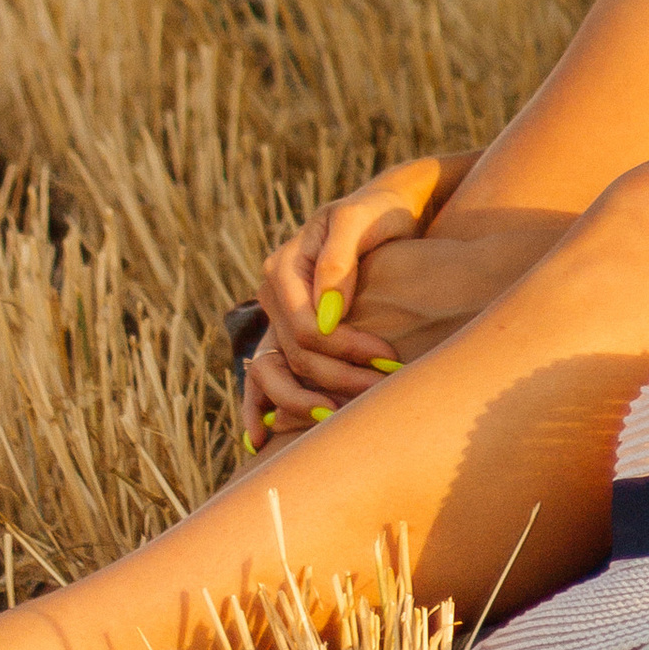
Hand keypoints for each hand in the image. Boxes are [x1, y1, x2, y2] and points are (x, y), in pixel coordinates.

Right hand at [241, 155, 467, 444]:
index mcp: (284, 268)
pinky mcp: (291, 332)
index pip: (305, 326)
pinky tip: (262, 440)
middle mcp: (273, 296)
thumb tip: (327, 313)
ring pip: (276, 372)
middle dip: (335, 379)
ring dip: (304, 402)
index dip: (342, 348)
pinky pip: (267, 375)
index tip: (385, 357)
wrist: (386, 208)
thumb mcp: (359, 221)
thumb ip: (339, 262)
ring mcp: (279, 318)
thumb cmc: (378, 212)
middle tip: (378, 393)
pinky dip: (262, 406)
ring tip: (338, 422)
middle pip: (294, 354)